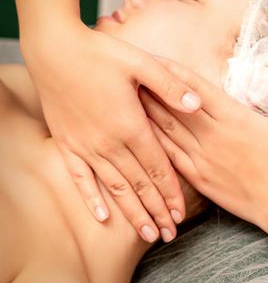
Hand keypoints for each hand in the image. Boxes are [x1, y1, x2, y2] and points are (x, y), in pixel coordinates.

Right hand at [23, 24, 198, 242]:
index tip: (180, 214)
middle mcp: (108, 142)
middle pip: (138, 184)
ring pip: (114, 187)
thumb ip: (170, 86)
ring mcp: (85, 145)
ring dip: (131, 212)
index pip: (157, 167)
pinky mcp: (66, 143)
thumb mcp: (141, 63)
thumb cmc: (100, 53)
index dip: (170, 192)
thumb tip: (197, 104)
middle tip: (169, 234)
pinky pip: (80, 177)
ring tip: (147, 233)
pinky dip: (91, 197)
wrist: (54, 49)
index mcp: (131, 124)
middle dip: (156, 210)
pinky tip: (101, 216)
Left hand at [141, 53, 267, 228]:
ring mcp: (203, 159)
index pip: (195, 89)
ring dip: (146, 113)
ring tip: (126, 98)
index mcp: (234, 118)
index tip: (153, 58)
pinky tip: (139, 135)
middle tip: (129, 73)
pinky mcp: (200, 179)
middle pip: (173, 107)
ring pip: (167, 131)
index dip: (172, 72)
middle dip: (151, 87)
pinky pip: (170, 158)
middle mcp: (212, 136)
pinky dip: (153, 144)